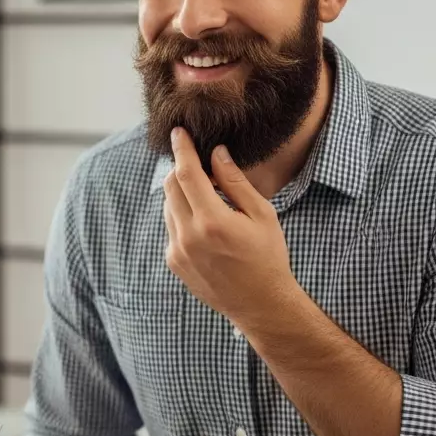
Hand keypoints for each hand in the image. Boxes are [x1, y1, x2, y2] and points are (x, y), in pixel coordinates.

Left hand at [162, 127, 297, 323]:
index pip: (186, 174)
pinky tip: (207, 226)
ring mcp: (177, 251)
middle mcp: (188, 236)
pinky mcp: (173, 262)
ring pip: (168, 206)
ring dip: (182, 194)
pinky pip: (171, 227)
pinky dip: (183, 216)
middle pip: (170, 187)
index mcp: (212, 221)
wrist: (260, 304)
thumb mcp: (261, 214)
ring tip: (210, 200)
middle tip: (201, 166)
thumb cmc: (267, 256)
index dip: (181, 150)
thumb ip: (235, 182)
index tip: (178, 132)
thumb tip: (216, 153)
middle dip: (181, 169)